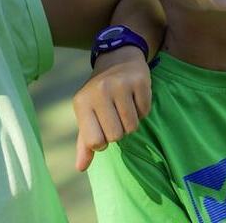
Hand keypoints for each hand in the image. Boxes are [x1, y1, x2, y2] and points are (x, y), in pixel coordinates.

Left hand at [72, 45, 151, 171]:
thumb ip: (84, 141)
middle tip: (116, 116)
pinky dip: (142, 110)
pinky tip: (135, 98)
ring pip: (132, 126)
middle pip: (116, 136)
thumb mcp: (87, 114)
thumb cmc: (100, 93)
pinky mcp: (139, 81)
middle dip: (119, 131)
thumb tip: (80, 168)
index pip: (95, 142)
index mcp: (82, 102)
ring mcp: (120, 85)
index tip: (102, 129)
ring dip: (131, 122)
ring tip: (125, 106)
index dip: (102, 141)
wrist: (117, 59)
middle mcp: (99, 91)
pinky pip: (145, 112)